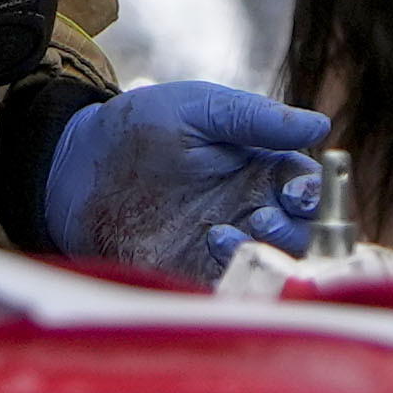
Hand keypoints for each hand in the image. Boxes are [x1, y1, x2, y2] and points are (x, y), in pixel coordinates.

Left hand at [40, 81, 330, 279]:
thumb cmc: (138, 128)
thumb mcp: (197, 108)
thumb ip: (253, 118)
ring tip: (224, 234)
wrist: (73, 168)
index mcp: (257, 166)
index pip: (304, 184)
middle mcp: (248, 207)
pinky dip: (235, 276)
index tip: (294, 188)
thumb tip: (319, 125)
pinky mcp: (194, 271)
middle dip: (294, 227)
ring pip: (271, 261)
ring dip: (264, 252)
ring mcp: (223, 242)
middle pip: (299, 229)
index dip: (310, 190)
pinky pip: (231, 284)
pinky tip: (209, 249)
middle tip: (263, 216)